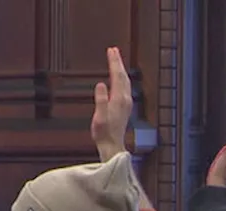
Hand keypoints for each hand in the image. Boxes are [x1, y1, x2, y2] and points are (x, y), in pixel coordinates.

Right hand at [91, 47, 132, 161]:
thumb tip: (101, 84)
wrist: (112, 146)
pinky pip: (124, 87)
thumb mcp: (99, 116)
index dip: (114, 62)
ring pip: (125, 81)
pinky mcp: (124, 107)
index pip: (117, 75)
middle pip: (123, 76)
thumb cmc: (104, 133)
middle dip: (118, 62)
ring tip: (115, 60)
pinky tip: (118, 79)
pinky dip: (121, 78)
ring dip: (120, 69)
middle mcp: (125, 99)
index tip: (111, 50)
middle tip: (113, 50)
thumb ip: (101, 100)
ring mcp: (126, 103)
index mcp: (119, 99)